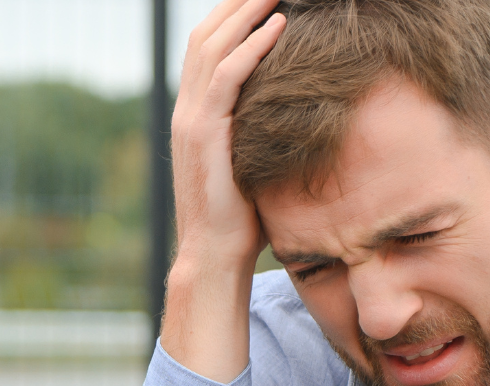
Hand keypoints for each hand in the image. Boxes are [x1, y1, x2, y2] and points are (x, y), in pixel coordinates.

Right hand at [160, 0, 286, 382]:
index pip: (209, 45)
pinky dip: (251, 47)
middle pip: (207, 33)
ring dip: (248, 10)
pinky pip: (226, 77)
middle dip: (239, 1)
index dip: (235, 14)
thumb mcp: (253, 162)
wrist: (213, 257)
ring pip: (213, 45)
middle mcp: (187, 109)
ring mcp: (191, 120)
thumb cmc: (242, 217)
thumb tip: (302, 114)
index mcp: (196, 112)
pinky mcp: (203, 135)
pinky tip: (278, 26)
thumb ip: (263, 131)